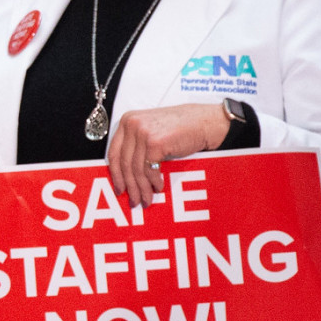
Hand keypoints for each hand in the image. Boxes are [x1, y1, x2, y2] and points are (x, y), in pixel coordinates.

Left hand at [106, 103, 231, 207]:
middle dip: (128, 185)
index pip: (113, 152)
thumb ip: (138, 145)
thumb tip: (127, 175)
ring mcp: (142, 132)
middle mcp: (131, 124)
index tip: (119, 188)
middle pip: (123, 163)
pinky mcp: (155, 142)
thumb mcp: (153, 130)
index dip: (115, 174)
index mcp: (127, 120)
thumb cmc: (184, 127)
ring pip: (135, 169)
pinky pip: (149, 169)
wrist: (207, 121)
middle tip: (133, 200)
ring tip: (146, 199)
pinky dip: (153, 182)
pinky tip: (158, 187)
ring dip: (141, 188)